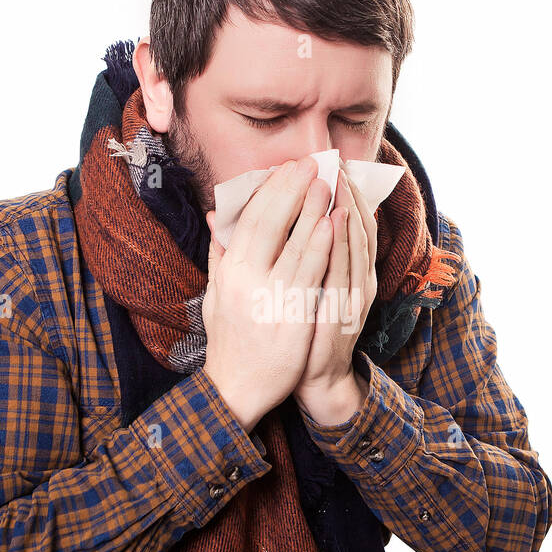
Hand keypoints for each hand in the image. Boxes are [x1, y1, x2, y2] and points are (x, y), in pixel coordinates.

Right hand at [202, 155, 333, 431]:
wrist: (239, 388)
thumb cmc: (230, 339)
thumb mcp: (216, 293)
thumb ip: (219, 253)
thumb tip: (215, 216)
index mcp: (228, 271)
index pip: (251, 218)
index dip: (271, 189)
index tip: (288, 167)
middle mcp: (246, 279)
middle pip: (272, 221)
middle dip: (294, 188)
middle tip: (313, 163)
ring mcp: (271, 296)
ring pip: (296, 241)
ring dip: (314, 207)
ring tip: (329, 181)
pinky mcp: (294, 314)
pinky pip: (313, 271)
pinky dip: (324, 242)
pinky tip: (335, 221)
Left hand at [292, 166, 378, 423]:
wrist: (317, 380)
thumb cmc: (307, 328)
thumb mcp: (307, 284)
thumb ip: (303, 252)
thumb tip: (295, 218)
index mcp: (349, 271)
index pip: (352, 224)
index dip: (346, 194)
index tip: (334, 165)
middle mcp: (358, 280)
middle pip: (358, 228)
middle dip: (350, 194)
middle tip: (339, 163)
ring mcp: (353, 298)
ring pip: (355, 246)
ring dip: (349, 211)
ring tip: (341, 180)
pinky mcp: (343, 315)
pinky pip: (342, 274)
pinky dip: (341, 246)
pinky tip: (335, 222)